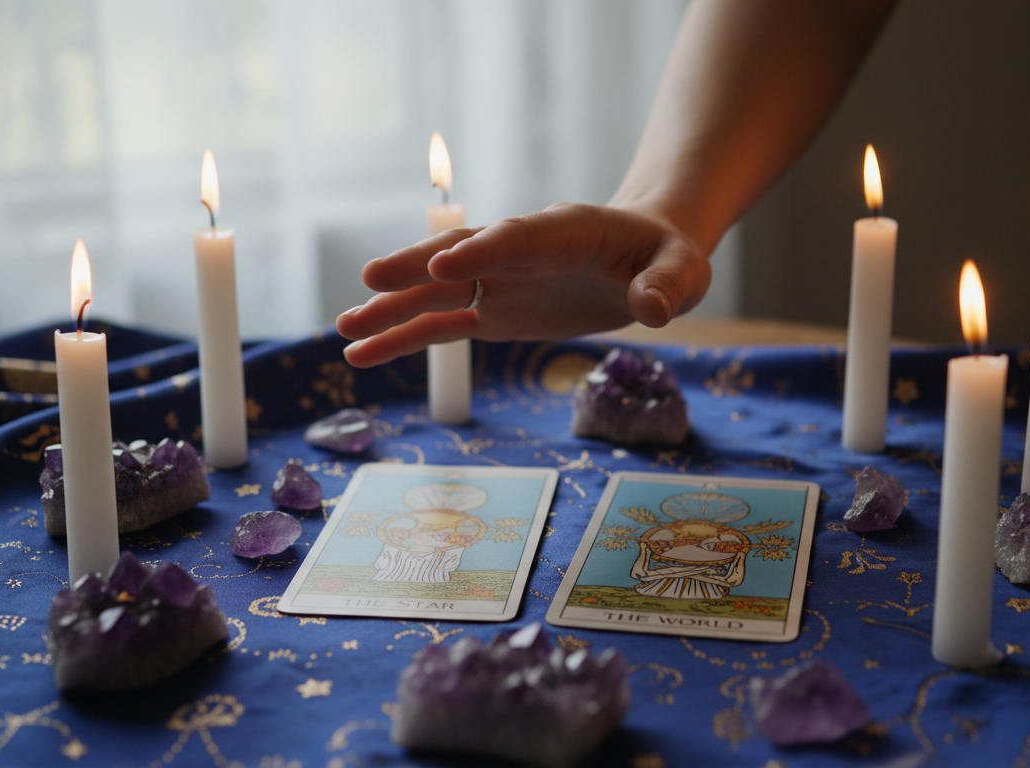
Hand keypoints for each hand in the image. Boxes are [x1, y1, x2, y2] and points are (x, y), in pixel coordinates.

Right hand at [336, 202, 710, 367]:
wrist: (649, 258)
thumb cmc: (668, 258)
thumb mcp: (684, 271)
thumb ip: (666, 286)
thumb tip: (651, 308)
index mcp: (566, 230)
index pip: (521, 237)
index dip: (485, 250)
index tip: (445, 267)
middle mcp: (521, 251)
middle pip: (462, 255)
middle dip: (418, 267)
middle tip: (370, 280)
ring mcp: (501, 280)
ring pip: (440, 293)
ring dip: (394, 310)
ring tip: (345, 332)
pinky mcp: (496, 310)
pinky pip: (446, 324)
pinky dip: (407, 338)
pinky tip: (365, 355)